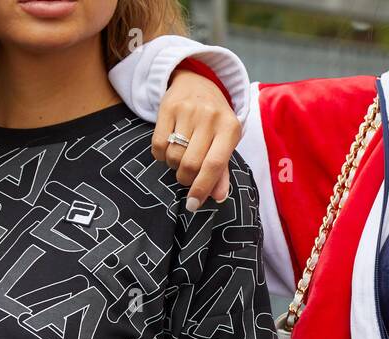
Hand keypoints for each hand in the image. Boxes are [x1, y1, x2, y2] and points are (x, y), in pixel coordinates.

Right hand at [152, 70, 241, 210]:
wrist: (197, 83)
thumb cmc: (214, 121)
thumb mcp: (224, 143)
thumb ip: (222, 171)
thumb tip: (218, 197)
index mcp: (230, 129)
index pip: (215, 165)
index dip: (202, 188)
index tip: (193, 205)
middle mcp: (210, 118)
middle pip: (191, 164)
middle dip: (186, 179)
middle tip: (187, 176)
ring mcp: (188, 110)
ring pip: (173, 156)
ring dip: (173, 166)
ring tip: (180, 157)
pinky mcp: (168, 107)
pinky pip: (158, 145)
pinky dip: (160, 155)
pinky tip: (168, 149)